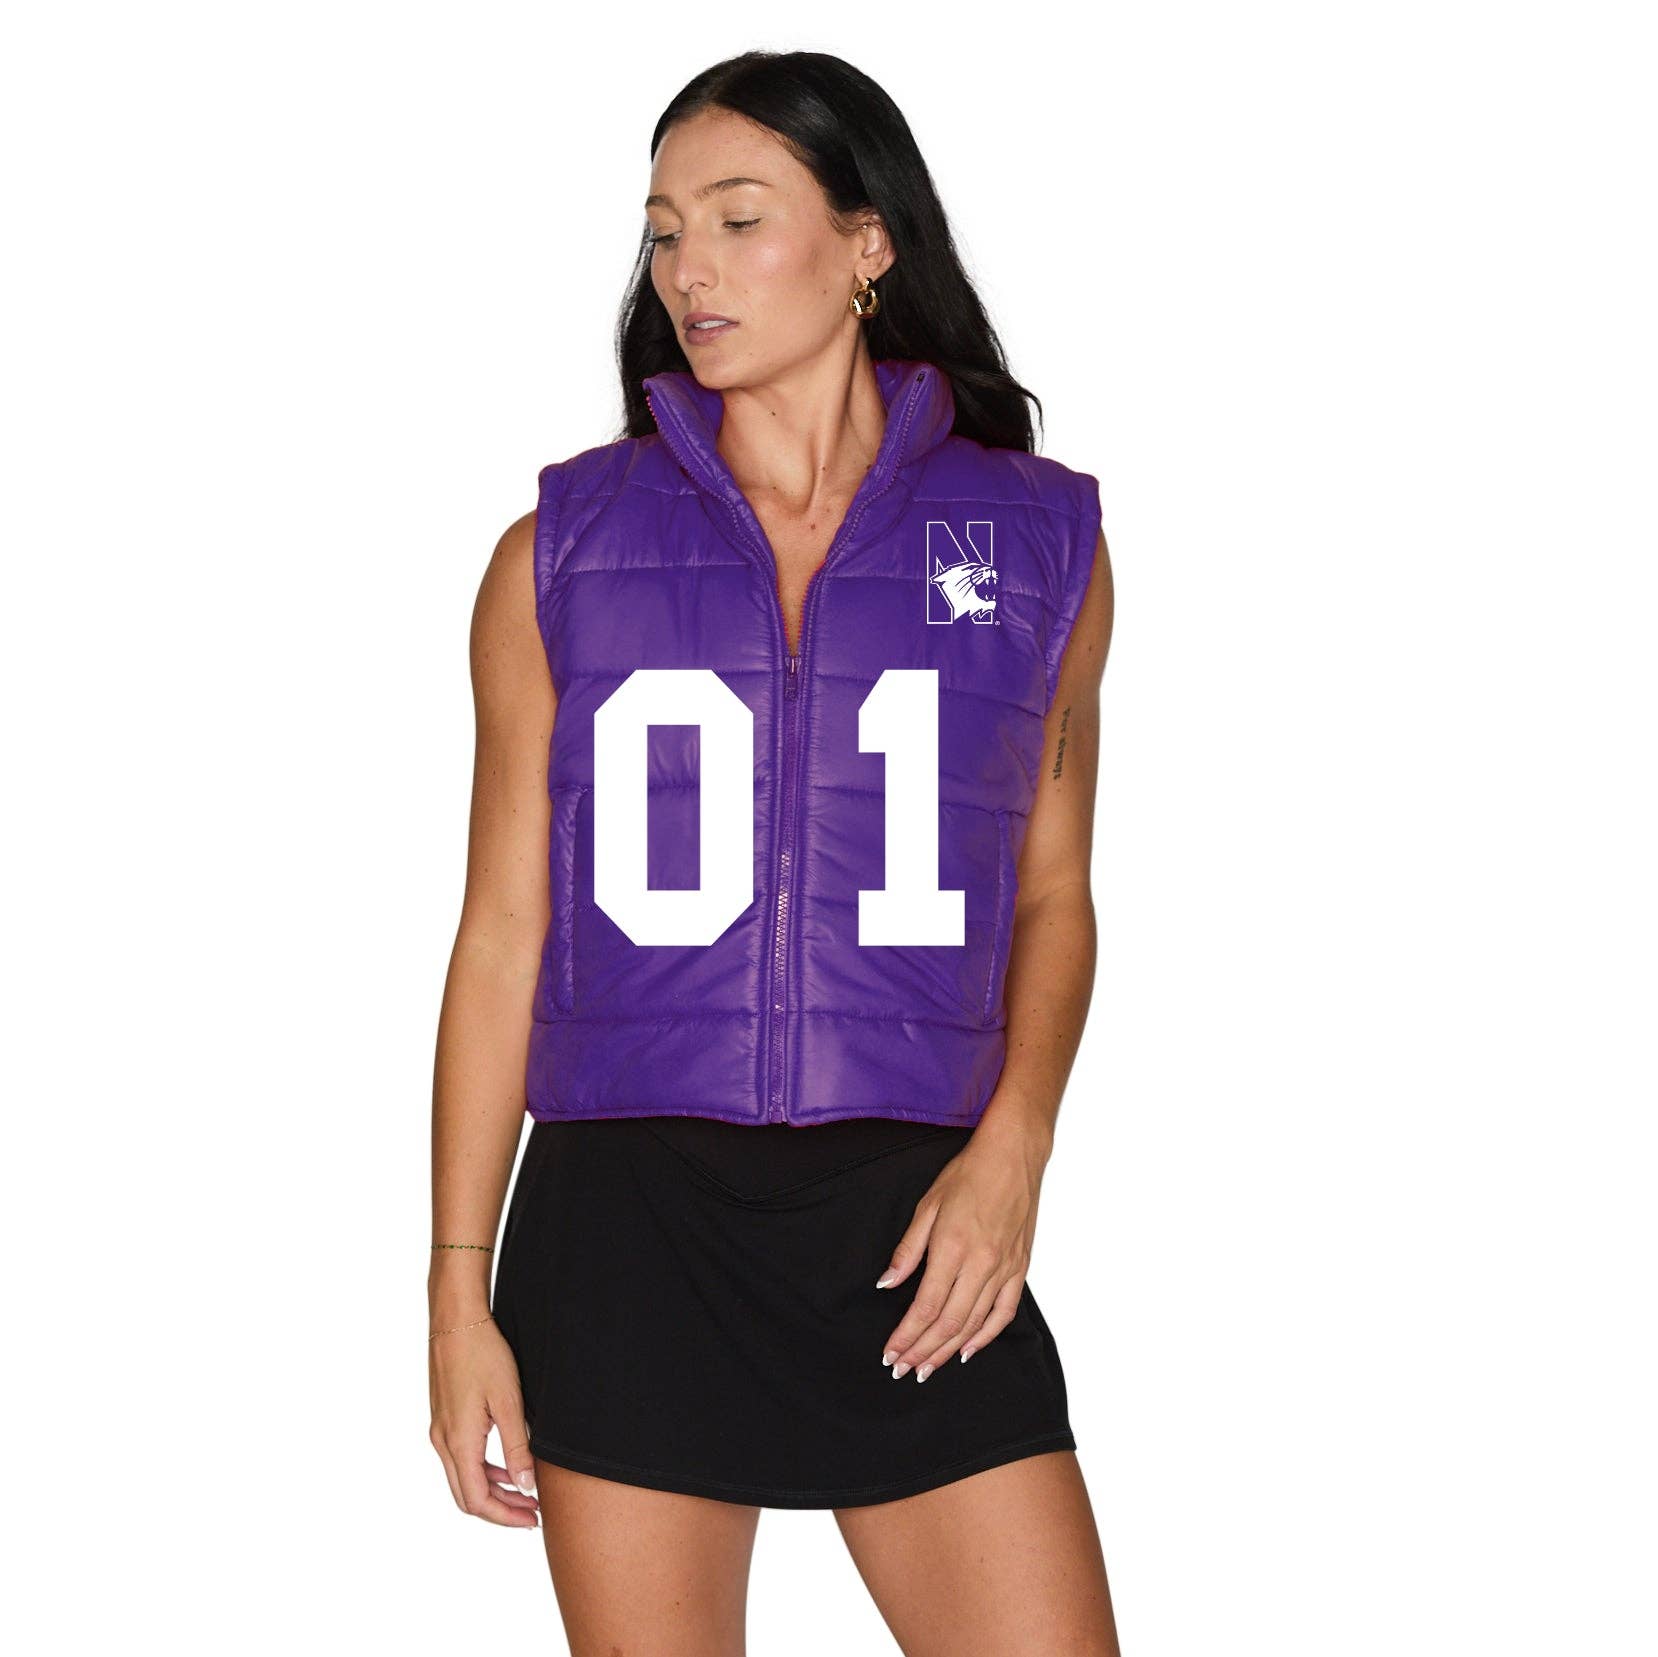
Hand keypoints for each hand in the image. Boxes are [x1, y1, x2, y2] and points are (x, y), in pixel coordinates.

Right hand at [428, 1316, 541, 1526]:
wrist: (456, 1321)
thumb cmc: (484, 1355)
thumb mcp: (509, 1401)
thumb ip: (517, 1446)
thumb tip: (526, 1487)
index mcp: (459, 1443)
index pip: (478, 1501)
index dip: (505, 1516)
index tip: (533, 1519)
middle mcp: (443, 1443)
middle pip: (467, 1497)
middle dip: (501, 1510)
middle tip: (533, 1513)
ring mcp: (440, 1432)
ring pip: (463, 1479)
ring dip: (493, 1491)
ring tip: (525, 1494)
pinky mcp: (443, 1420)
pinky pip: (460, 1460)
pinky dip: (483, 1471)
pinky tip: (505, 1467)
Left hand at [875, 1123, 1048, 1380]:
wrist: (1013, 1155)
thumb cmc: (968, 1174)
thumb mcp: (928, 1205)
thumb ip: (908, 1250)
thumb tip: (887, 1283)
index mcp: (953, 1248)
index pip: (925, 1307)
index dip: (907, 1336)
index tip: (891, 1354)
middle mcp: (981, 1264)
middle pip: (948, 1323)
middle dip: (923, 1351)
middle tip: (904, 1370)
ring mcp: (1004, 1268)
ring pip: (974, 1323)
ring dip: (948, 1350)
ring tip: (928, 1368)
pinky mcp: (1020, 1267)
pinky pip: (1003, 1312)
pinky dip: (985, 1336)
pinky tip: (968, 1350)